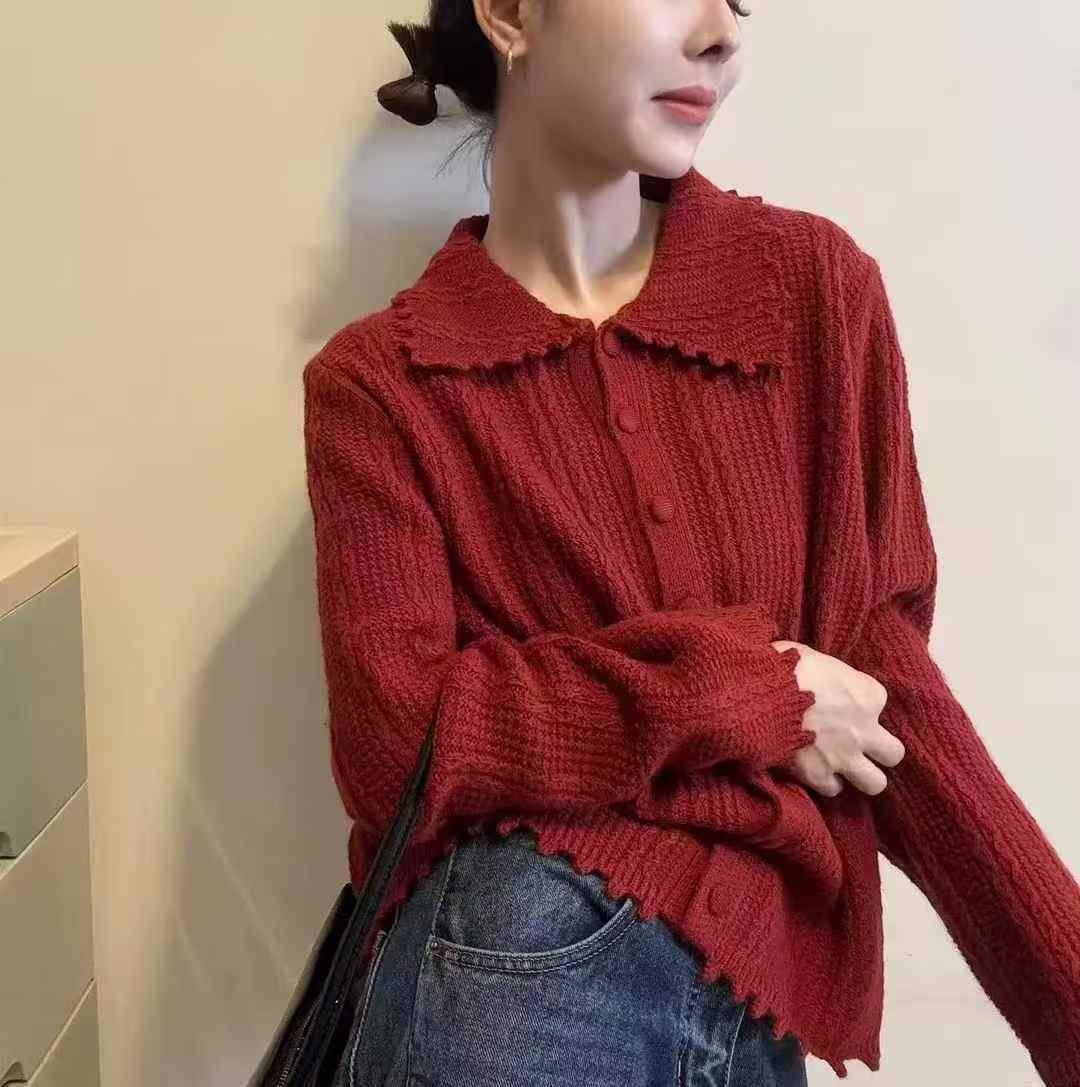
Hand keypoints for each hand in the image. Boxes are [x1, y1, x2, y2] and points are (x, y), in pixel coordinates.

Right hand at [771, 639, 905, 797]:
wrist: (762, 697)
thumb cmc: (786, 667)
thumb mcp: (812, 656)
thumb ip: (826, 673)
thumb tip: (815, 675)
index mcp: (867, 695)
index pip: (878, 701)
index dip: (861, 702)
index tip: (843, 701)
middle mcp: (864, 730)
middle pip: (893, 753)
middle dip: (879, 751)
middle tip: (858, 744)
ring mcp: (844, 756)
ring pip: (876, 783)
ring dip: (860, 775)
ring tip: (842, 766)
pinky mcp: (819, 775)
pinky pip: (833, 789)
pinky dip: (825, 781)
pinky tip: (815, 770)